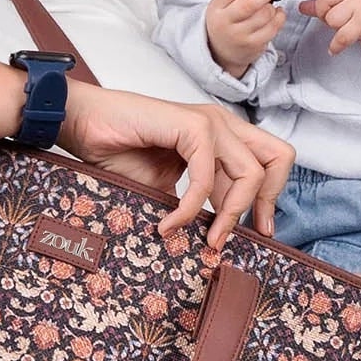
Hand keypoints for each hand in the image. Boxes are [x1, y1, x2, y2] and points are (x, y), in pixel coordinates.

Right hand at [60, 82, 293, 247]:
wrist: (81, 125)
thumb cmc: (117, 151)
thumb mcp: (168, 187)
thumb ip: (198, 202)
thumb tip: (216, 238)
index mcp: (222, 136)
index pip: (271, 162)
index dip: (270, 198)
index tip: (258, 231)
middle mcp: (221, 124)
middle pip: (278, 159)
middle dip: (263, 203)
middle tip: (233, 236)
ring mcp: (208, 121)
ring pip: (250, 172)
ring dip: (228, 214)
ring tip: (204, 239)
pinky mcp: (190, 124)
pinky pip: (206, 176)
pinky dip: (191, 207)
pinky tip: (169, 222)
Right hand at [204, 0, 285, 78]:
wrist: (221, 51)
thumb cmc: (225, 22)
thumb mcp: (224, 3)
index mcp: (217, 8)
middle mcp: (226, 23)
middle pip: (250, 4)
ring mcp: (240, 36)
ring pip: (265, 14)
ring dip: (271, 6)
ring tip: (267, 6)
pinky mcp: (254, 45)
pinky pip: (274, 27)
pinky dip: (279, 16)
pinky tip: (274, 14)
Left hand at [297, 0, 360, 52]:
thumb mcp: (349, 2)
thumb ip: (324, 3)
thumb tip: (303, 6)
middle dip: (325, 12)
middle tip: (337, 16)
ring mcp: (360, 5)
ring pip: (330, 18)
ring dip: (334, 28)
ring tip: (346, 26)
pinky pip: (340, 35)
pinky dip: (336, 45)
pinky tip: (336, 46)